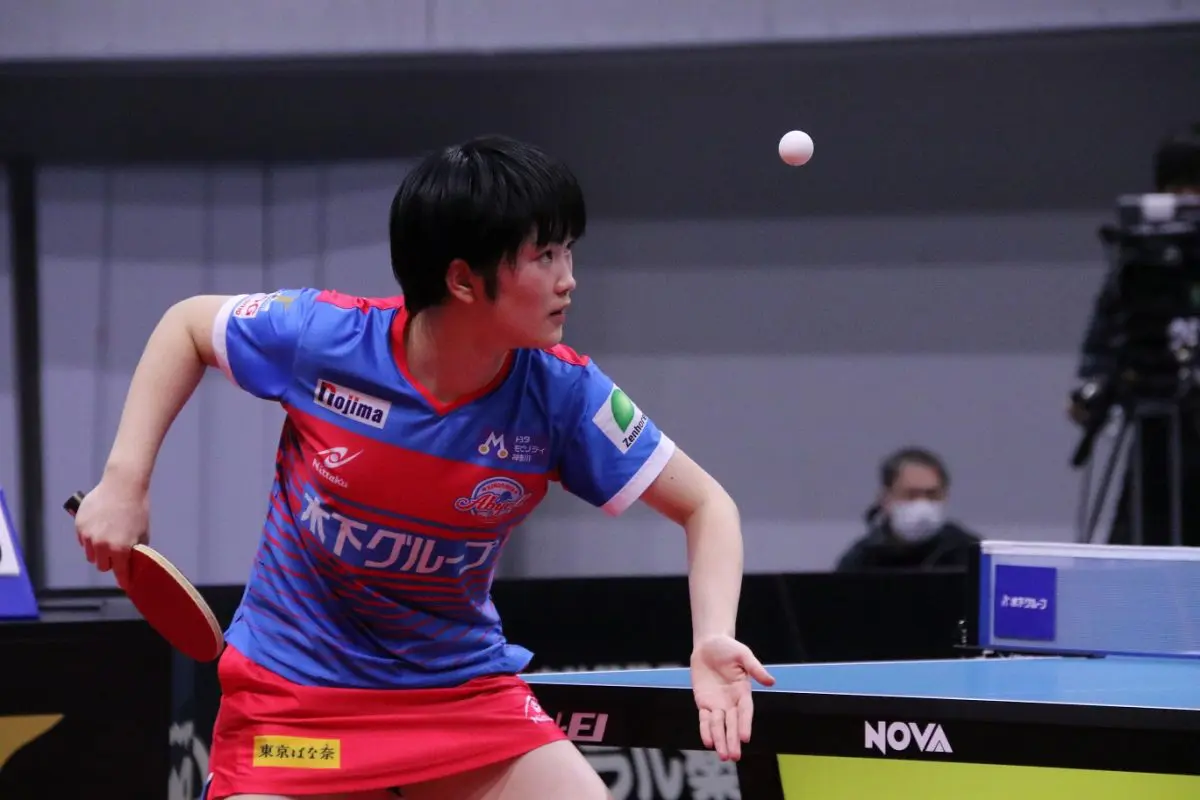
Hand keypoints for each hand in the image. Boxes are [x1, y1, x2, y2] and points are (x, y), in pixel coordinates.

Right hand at [73, 477, 148, 578]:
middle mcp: (102, 545)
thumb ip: (137, 550)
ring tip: (108, 540)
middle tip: (117, 555)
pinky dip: (89, 540)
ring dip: (98, 552)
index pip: (120, 573)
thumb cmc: (137, 508)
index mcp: (120, 549)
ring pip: (91, 555)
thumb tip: (134, 562)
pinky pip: (82, 542)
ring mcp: (88, 536)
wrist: (123, 486)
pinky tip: (99, 529)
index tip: (125, 584)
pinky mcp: (79, 526)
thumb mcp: (143, 532)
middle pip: (102, 566)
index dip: (123, 580)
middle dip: (110, 563)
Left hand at [690, 634, 774, 760]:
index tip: (745, 738)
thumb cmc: (729, 648)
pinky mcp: (703, 702)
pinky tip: (708, 742)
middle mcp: (731, 701)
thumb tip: (771, 681)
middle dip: (732, 739)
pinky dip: (705, 730)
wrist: (709, 644)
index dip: (745, 724)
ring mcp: (717, 703)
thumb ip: (755, 668)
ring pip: (718, 725)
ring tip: (723, 755)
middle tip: (734, 756)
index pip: (745, 711)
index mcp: (743, 692)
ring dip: (720, 740)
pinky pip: (704, 719)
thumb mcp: (743, 655)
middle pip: (732, 723)